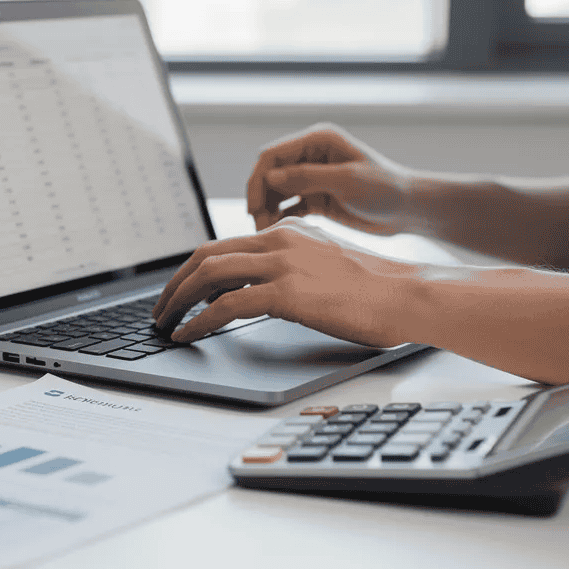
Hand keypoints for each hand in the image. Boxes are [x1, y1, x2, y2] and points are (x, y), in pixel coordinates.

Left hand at [151, 218, 420, 346]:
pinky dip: (199, 321)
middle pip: (205, 255)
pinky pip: (226, 304)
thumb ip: (286, 272)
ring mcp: (282, 264)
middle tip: (160, 310)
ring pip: (208, 275)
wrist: (408, 296)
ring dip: (177, 302)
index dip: (191, 271)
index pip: (222, 245)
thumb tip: (247, 294)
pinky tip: (190, 335)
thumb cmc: (373, 292)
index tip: (177, 294)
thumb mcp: (321, 269)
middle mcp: (279, 241)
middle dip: (174, 284)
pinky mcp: (287, 291)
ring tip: (165, 325)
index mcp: (286, 233)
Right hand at [246, 123, 414, 234]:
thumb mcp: (347, 181)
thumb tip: (269, 177)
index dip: (258, 179)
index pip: (273, 155)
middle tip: (257, 225)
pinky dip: (280, 219)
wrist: (410, 210)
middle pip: (270, 174)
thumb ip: (307, 177)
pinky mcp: (316, 198)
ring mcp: (313, 178)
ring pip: (275, 192)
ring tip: (266, 232)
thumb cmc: (386, 189)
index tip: (253, 207)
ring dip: (267, 210)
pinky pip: (288, 207)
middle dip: (260, 198)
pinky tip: (279, 233)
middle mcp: (311, 156)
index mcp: (318, 141)